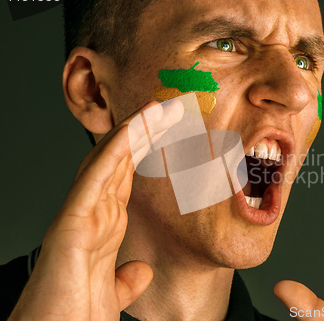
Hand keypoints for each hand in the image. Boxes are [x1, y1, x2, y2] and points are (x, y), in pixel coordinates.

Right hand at [8, 100, 182, 320]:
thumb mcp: (112, 294)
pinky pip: (94, 180)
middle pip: (120, 161)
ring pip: (106, 162)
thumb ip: (126, 278)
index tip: (170, 127)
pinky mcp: (70, 225)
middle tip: (172, 106)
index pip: (126, 175)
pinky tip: (132, 131)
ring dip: (133, 131)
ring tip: (158, 107)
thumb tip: (141, 269)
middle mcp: (92, 214)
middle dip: (145, 131)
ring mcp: (80, 216)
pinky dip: (112, 153)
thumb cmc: (73, 317)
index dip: (147, 149)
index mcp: (103, 226)